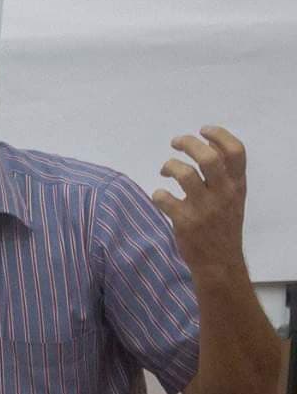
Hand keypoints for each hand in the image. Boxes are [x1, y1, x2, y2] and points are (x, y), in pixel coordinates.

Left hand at [151, 125, 246, 270]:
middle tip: (175, 143)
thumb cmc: (223, 225)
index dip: (219, 135)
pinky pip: (164, 197)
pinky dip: (158, 194)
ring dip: (169, 166)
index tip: (203, 130)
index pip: (236, 152)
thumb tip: (205, 145)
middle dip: (188, 143)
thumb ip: (224, 175)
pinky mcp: (185, 221)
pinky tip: (161, 197)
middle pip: (208, 157)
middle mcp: (223, 194)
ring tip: (166, 171)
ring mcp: (204, 208)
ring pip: (184, 173)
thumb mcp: (234, 198)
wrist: (219, 262)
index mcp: (237, 185)